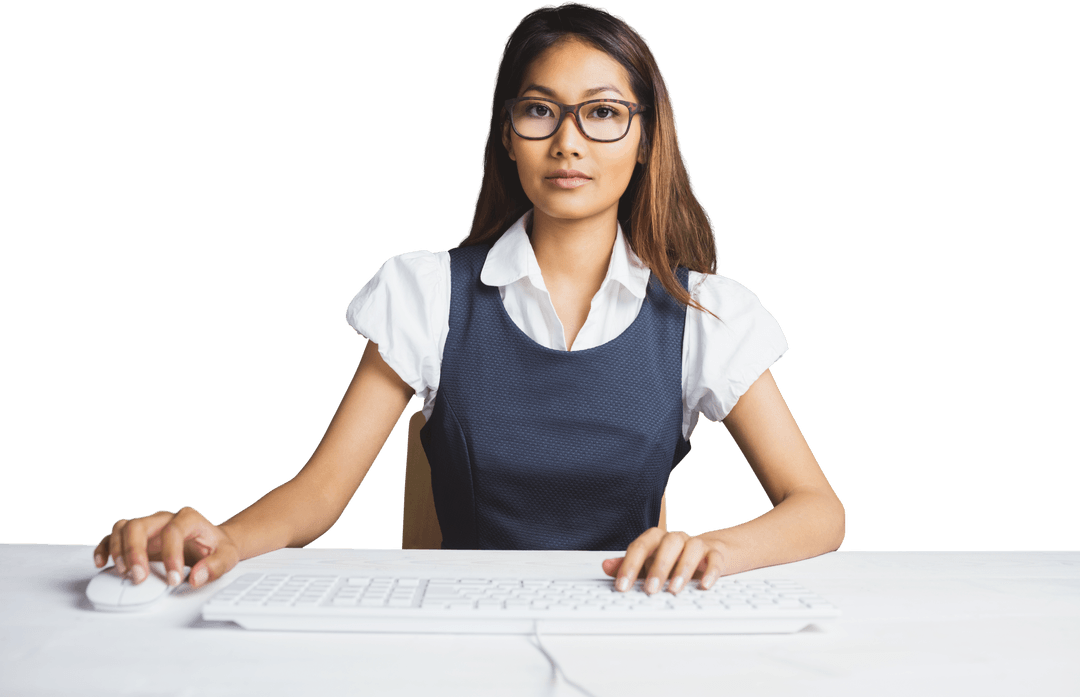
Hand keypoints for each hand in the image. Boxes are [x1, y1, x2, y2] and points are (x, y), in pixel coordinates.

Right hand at [93, 506, 239, 589]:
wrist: (212, 543)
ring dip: (118, 550)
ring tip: (125, 573)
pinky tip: (103, 562)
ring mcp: (148, 527)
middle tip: (139, 577)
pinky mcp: (137, 538)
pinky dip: (104, 548)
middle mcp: (164, 519)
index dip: (171, 556)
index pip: (173, 531)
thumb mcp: (227, 556)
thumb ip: (215, 566)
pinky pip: (113, 536)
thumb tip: (196, 577)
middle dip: (135, 552)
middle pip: (139, 525)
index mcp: (188, 519)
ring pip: (123, 528)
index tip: (173, 579)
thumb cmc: (216, 548)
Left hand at [601, 528, 725, 595]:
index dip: (629, 566)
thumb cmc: (674, 559)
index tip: (622, 586)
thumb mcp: (649, 564)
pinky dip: (710, 571)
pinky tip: (704, 585)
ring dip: (682, 569)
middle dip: (657, 568)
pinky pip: (715, 559)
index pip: (640, 547)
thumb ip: (628, 565)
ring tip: (674, 590)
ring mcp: (697, 544)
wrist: (710, 551)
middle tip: (650, 590)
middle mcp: (676, 538)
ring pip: (691, 548)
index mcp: (656, 539)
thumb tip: (606, 567)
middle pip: (666, 544)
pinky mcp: (716, 553)